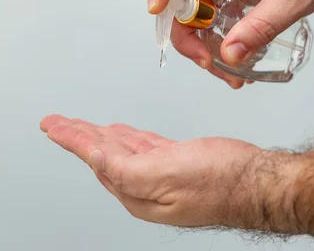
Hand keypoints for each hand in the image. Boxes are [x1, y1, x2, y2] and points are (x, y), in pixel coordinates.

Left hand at [40, 114, 295, 229]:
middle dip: (79, 135)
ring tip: (80, 126)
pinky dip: (127, 137)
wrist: (260, 181)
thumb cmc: (221, 182)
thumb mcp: (163, 176)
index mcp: (136, 191)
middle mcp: (146, 185)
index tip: (52, 125)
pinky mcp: (179, 161)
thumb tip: (93, 156)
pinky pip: (143, 146)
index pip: (95, 159)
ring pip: (122, 148)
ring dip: (99, 135)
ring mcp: (163, 173)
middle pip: (103, 154)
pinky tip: (120, 134)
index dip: (71, 138)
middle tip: (57, 122)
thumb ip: (123, 169)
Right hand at [146, 0, 313, 87]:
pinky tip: (235, 62)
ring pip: (193, 16)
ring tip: (230, 74)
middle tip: (208, 62)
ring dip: (202, 47)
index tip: (156, 10)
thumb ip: (262, 25)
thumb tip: (230, 54)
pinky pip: (209, 21)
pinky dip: (217, 44)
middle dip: (186, 36)